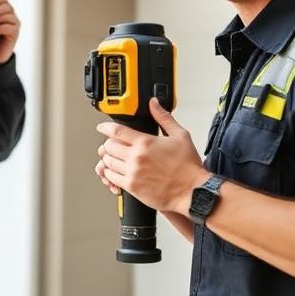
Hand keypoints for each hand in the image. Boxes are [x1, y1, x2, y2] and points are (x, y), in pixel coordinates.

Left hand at [95, 98, 208, 212]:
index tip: (102, 127)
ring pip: (108, 162)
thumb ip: (163, 117)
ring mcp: (133, 172)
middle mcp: (136, 157)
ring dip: (108, 158)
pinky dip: (110, 173)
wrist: (192, 191)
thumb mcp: (179, 135)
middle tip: (112, 144)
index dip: (105, 127)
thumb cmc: (188, 167)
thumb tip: (154, 103)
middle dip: (108, 144)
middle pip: (109, 146)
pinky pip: (112, 178)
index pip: (117, 131)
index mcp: (145, 142)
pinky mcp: (132, 187)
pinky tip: (115, 171)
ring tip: (113, 158)